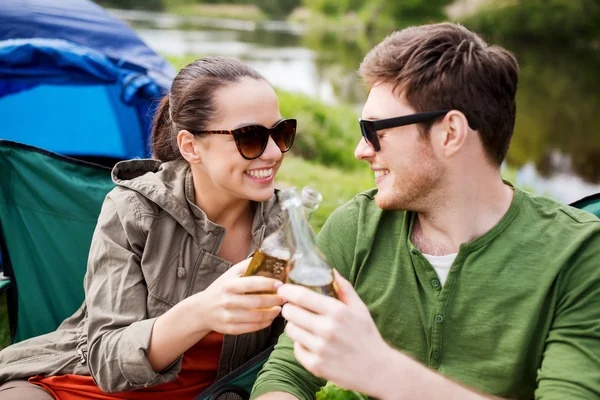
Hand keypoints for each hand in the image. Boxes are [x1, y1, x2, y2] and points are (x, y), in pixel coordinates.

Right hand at [191, 258, 284, 334]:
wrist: (201, 310)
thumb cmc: (220, 289)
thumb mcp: (230, 274)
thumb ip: (246, 265)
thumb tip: (266, 256)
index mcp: (229, 285)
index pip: (252, 283)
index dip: (268, 284)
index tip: (281, 284)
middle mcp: (227, 301)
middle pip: (257, 302)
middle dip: (275, 300)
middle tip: (285, 297)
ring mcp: (228, 316)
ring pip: (256, 317)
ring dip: (272, 313)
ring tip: (279, 308)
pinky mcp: (230, 329)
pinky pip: (252, 328)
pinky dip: (264, 323)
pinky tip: (270, 318)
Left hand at [278, 270, 390, 394]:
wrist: (377, 370)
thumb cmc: (367, 336)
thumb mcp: (360, 309)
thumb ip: (345, 289)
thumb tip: (332, 271)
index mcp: (337, 311)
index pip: (302, 296)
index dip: (288, 290)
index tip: (283, 288)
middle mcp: (327, 329)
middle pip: (291, 312)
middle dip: (288, 308)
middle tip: (292, 308)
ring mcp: (320, 348)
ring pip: (291, 330)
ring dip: (293, 325)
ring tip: (302, 325)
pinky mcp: (316, 365)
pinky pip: (296, 349)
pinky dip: (300, 344)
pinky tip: (309, 343)